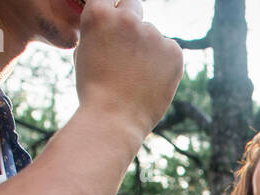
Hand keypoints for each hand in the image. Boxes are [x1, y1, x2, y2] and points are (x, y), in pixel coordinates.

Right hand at [75, 0, 184, 142]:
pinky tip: (152, 80)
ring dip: (147, 47)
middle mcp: (127, 18)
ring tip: (137, 76)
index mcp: (99, 15)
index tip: (114, 21)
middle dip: (130, 19)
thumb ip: (101, 31)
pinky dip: (163, 61)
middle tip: (128, 46)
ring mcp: (153, 34)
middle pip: (134, 4)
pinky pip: (169, 49)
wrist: (114, 119)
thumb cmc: (94, 90)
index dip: (112, 9)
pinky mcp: (174, 50)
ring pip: (151, 33)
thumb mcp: (86, 51)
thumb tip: (114, 23)